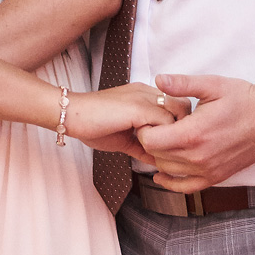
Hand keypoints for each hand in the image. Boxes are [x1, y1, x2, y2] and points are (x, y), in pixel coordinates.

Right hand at [64, 82, 186, 155]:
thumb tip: (157, 161)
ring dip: (175, 136)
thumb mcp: (124, 139)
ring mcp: (144, 98)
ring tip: (163, 152)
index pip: (176, 104)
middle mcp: (148, 92)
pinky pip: (165, 123)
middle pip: (183, 106)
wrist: (71, 115)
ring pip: (178, 113)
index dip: (179, 126)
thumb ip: (143, 146)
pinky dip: (164, 139)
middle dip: (183, 129)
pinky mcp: (138, 108)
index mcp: (144, 96)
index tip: (172, 145)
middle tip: (173, 149)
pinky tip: (153, 150)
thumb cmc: (92, 126)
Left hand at [136, 74, 254, 192]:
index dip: (144, 127)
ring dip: (160, 156)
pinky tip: (162, 174)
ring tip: (166, 139)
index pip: (149, 140)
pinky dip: (171, 182)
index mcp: (193, 133)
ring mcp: (207, 170)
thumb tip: (158, 79)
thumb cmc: (242, 99)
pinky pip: (185, 187)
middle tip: (157, 125)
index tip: (151, 117)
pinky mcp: (215, 177)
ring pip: (167, 169)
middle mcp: (197, 157)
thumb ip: (182, 84)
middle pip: (155, 155)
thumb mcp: (212, 85)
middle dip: (150, 140)